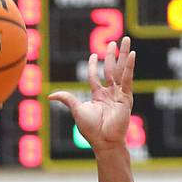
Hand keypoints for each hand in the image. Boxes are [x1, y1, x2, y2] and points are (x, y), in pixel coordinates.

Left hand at [49, 37, 134, 151]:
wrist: (104, 141)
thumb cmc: (91, 129)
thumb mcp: (77, 110)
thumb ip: (66, 99)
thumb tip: (49, 96)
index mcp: (98, 96)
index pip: (96, 77)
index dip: (94, 66)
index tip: (93, 55)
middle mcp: (109, 94)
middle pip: (111, 70)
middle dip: (112, 56)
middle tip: (114, 42)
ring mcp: (119, 95)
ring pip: (120, 71)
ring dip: (123, 55)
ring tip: (125, 40)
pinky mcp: (126, 98)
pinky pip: (127, 79)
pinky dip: (129, 67)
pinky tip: (131, 54)